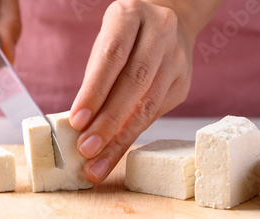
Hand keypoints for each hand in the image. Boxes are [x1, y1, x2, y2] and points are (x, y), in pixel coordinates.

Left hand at [70, 0, 195, 183]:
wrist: (169, 26)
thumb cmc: (126, 40)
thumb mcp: (105, 44)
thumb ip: (94, 79)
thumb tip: (79, 126)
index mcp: (131, 15)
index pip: (112, 56)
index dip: (94, 92)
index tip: (77, 122)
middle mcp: (160, 32)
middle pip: (134, 82)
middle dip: (108, 122)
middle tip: (86, 149)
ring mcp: (177, 58)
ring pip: (149, 104)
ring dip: (121, 138)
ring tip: (98, 163)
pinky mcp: (183, 84)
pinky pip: (156, 114)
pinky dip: (133, 134)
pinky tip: (115, 151)